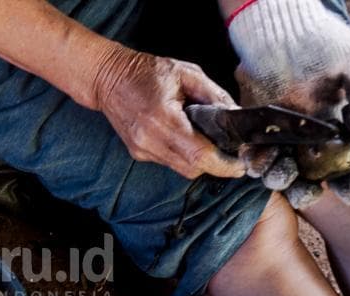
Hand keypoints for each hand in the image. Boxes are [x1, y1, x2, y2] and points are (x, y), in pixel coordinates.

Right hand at [93, 45, 246, 178]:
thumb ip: (214, 95)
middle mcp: (150, 141)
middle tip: (231, 152)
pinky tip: (185, 137)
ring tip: (209, 142)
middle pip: (192, 168)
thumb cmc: (147, 72)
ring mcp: (142, 150)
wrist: (109, 79)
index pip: (198, 155)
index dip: (223, 164)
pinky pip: (169, 162)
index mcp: (162, 119)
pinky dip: (183, 155)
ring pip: (182, 169)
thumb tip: (237, 116)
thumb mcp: (187, 73)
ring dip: (199, 160)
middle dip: (215, 164)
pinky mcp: (139, 153)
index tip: (241, 164)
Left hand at [228, 0, 349, 206]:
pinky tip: (255, 161)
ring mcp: (280, 137)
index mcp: (338, 133)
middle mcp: (309, 142)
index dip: (349, 183)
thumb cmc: (327, 47)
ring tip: (279, 175)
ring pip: (280, 170)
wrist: (285, 33)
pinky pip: (253, 153)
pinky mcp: (254, 129)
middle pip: (310, 178)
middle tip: (305, 193)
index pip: (347, 167)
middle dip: (307, 191)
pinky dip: (254, 161)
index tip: (347, 193)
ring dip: (279, 179)